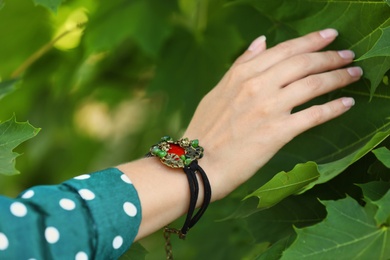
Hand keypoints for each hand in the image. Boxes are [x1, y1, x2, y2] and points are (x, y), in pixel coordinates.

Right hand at [184, 29, 361, 199]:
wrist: (198, 163)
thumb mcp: (218, 91)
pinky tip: (347, 103)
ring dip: (338, 77)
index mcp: (242, 74)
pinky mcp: (278, 132)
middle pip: (303, 63)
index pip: (284, 49)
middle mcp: (257, 86)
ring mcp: (269, 108)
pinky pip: (314, 115)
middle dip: (331, 56)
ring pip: (312, 84)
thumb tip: (262, 41)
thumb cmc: (205, 129)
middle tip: (348, 54)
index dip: (311, 40)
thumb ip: (240, 65)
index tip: (329, 35)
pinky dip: (334, 107)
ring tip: (354, 74)